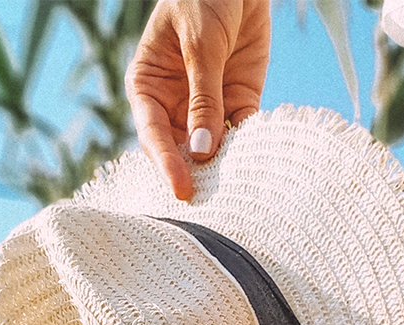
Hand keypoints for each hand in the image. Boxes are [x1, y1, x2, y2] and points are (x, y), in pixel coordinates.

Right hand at [125, 0, 271, 200]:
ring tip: (235, 189)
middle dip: (196, 174)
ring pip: (212, 148)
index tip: (182, 189)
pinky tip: (255, 163)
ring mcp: (207, 106)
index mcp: (148, 86)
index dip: (167, 163)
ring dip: (223, 167)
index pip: (153, 134)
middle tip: (210, 201)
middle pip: (181, 150)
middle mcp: (174, 104)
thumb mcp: (201, 44)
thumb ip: (204, 98)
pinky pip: (242, 134)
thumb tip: (202, 152)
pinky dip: (248, 149)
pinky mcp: (239, 102)